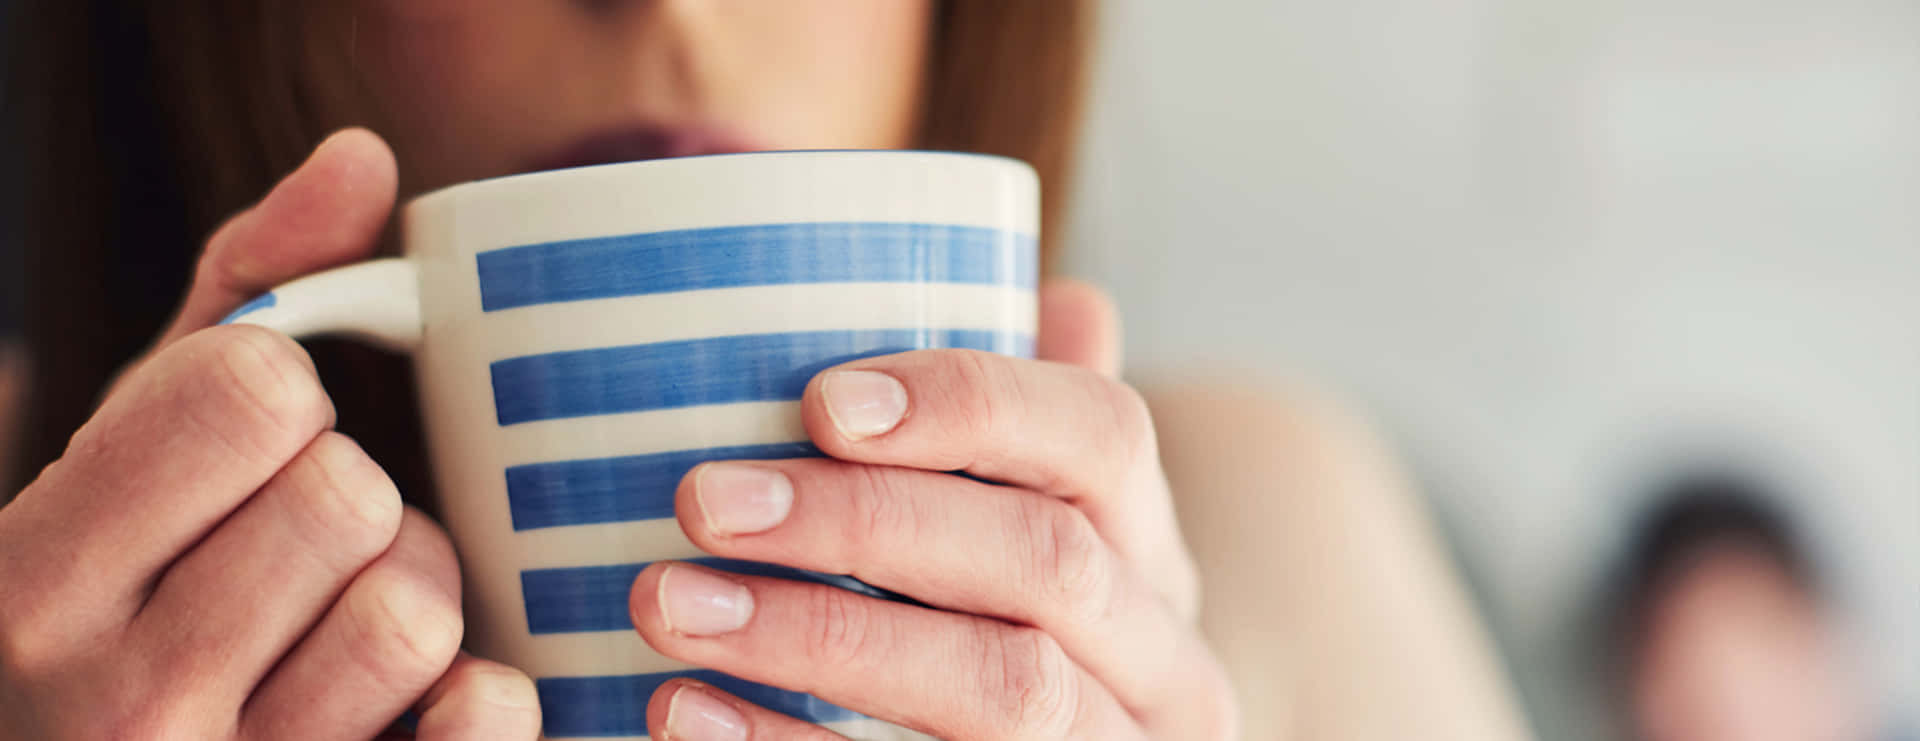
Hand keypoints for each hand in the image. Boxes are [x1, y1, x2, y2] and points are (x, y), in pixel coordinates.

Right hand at [0, 130, 539, 739]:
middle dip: (353, 497)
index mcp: (36, 578)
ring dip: (413, 594)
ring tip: (347, 618)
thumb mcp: (136, 446)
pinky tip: (421, 697)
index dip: (284, 397)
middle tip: (308, 540)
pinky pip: (480, 722)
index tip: (256, 444)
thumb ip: (242, 295)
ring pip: (412, 611)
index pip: (249, 390)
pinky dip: (480, 696)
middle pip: (346, 498)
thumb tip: (363, 161)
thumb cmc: (126, 597)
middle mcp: (112, 700)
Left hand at [628, 281, 1238, 738]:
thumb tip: (1066, 298)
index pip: (1105, 436)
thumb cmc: (1006, 646)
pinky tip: (684, 714)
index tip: (820, 403)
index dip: (971, 406)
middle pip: (1045, 561)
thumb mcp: (1038, 545)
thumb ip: (1024, 439)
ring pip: (1001, 687)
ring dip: (822, 638)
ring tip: (667, 605)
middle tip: (703, 500)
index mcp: (1151, 550)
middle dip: (865, 523)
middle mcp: (1162, 659)